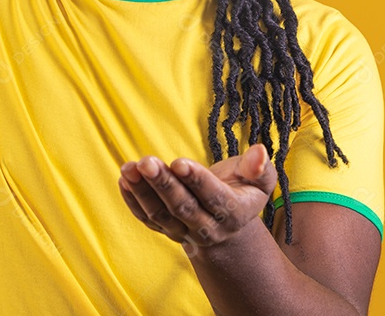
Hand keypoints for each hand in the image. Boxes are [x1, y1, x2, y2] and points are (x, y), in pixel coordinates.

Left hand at [118, 144, 277, 253]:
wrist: (227, 221)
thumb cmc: (243, 189)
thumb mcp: (260, 180)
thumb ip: (260, 168)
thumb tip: (259, 151)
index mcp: (233, 214)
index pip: (213, 197)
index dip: (196, 180)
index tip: (179, 162)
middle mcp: (208, 229)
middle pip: (183, 208)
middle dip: (163, 184)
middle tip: (146, 162)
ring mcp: (184, 232)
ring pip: (161, 215)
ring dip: (142, 191)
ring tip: (129, 168)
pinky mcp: (165, 229)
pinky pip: (147, 219)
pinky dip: (133, 201)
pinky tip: (124, 180)